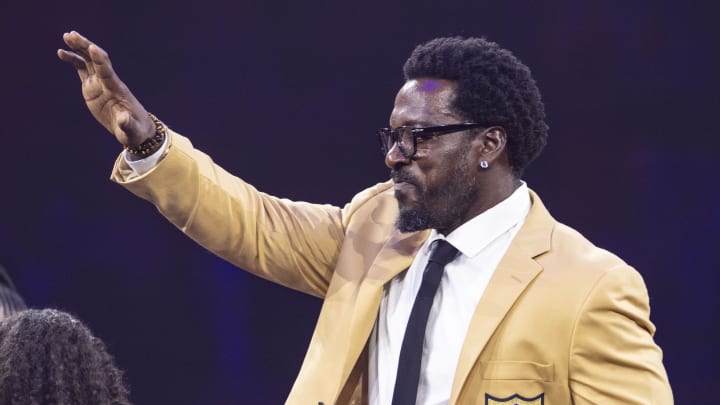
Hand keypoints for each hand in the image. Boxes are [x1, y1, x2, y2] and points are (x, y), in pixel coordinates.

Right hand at [57, 31, 154, 146]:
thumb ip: (127, 124)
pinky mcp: (93, 87)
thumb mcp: (131, 130)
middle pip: (96, 61)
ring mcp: (100, 83)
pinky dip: (73, 60)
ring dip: (79, 48)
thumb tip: (123, 119)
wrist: (134, 130)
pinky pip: (82, 69)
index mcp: (117, 91)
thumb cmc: (135, 131)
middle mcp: (108, 83)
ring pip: (88, 61)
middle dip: (86, 47)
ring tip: (66, 37)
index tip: (92, 47)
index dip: (100, 60)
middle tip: (72, 35)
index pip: (107, 72)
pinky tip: (61, 53)